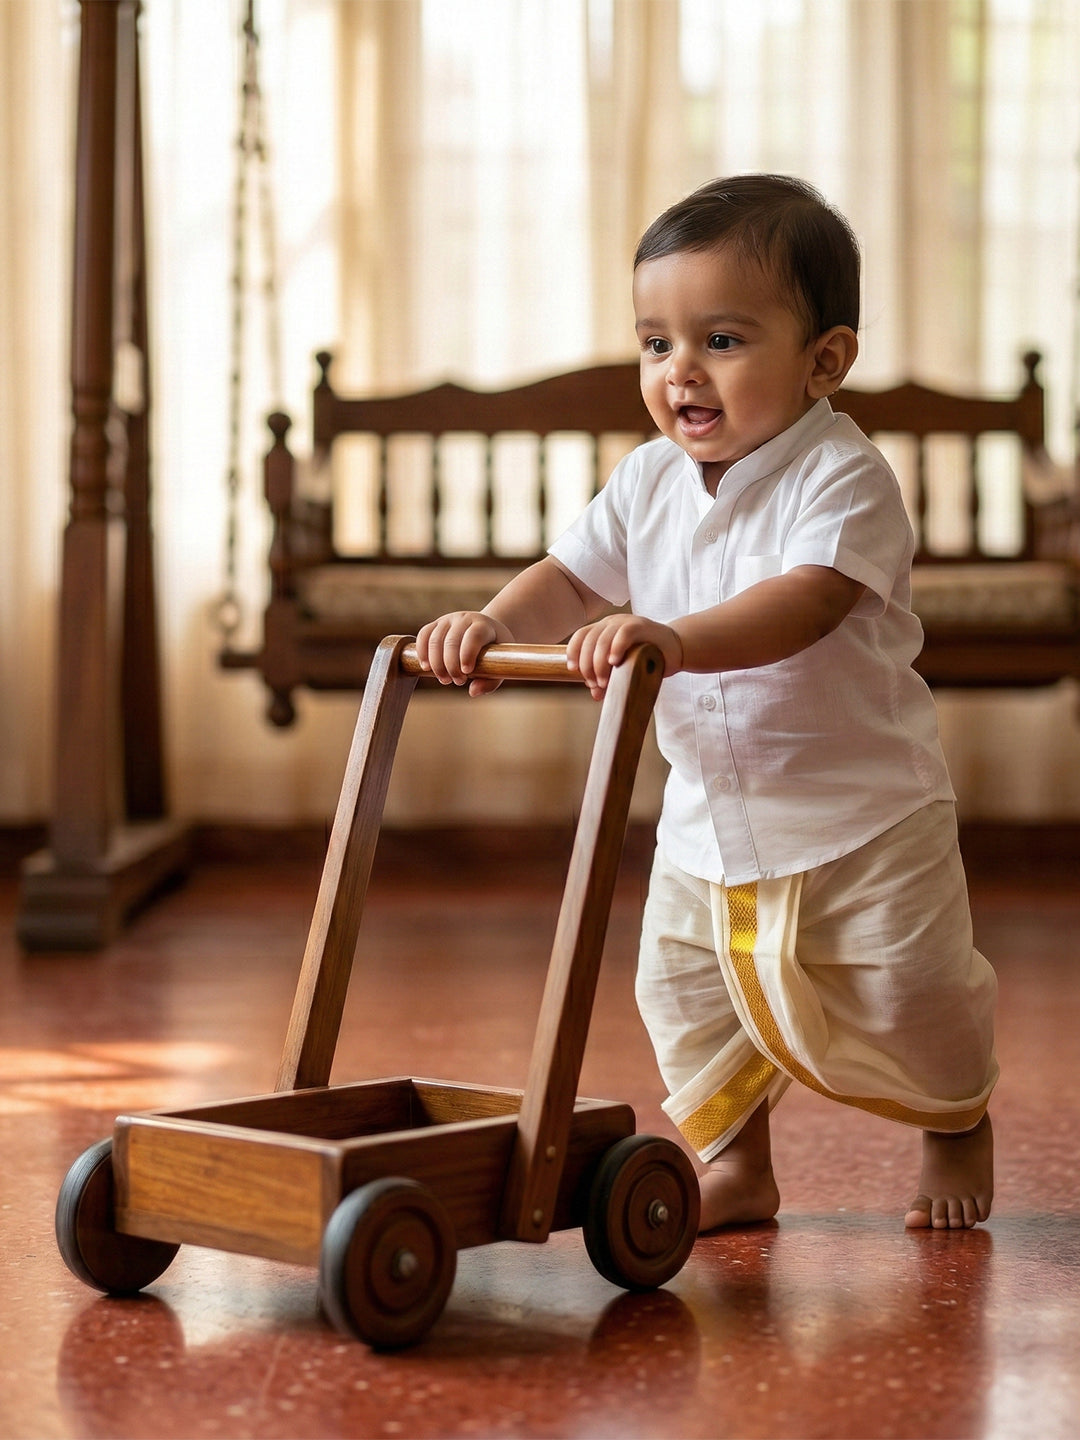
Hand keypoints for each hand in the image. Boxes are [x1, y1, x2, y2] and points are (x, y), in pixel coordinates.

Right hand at [415, 611, 513, 695]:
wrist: (486, 631)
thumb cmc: (493, 651)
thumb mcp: (501, 665)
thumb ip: (490, 681)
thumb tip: (472, 692)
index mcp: (483, 625)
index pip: (474, 635)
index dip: (468, 653)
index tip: (466, 672)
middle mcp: (464, 619)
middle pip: (452, 641)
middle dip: (451, 665)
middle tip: (457, 682)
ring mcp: (447, 620)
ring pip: (435, 639)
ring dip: (436, 663)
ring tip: (444, 679)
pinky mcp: (435, 624)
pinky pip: (423, 635)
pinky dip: (422, 652)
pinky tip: (426, 667)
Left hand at [566, 614, 680, 698]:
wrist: (676, 649)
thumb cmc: (648, 657)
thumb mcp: (624, 669)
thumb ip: (609, 678)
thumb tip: (595, 694)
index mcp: (603, 629)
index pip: (580, 636)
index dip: (573, 652)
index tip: (573, 670)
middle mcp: (611, 622)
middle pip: (588, 640)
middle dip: (587, 665)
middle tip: (594, 684)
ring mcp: (626, 622)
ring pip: (602, 639)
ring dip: (598, 663)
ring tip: (603, 681)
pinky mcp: (642, 626)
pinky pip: (624, 633)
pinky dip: (616, 648)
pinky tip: (614, 662)